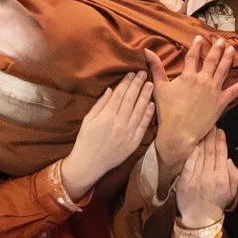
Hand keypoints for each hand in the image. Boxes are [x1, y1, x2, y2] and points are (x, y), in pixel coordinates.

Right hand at [56, 73, 155, 199]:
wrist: (90, 164)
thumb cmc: (86, 140)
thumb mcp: (88, 120)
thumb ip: (100, 104)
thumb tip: (110, 90)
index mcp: (106, 116)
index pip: (119, 95)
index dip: (127, 82)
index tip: (132, 73)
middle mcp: (119, 122)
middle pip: (131, 99)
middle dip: (138, 84)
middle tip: (143, 73)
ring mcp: (128, 133)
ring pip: (140, 110)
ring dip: (145, 96)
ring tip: (150, 84)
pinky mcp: (134, 142)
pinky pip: (143, 125)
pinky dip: (148, 114)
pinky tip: (152, 104)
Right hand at [147, 38, 237, 170]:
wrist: (179, 133)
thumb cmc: (167, 112)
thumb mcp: (159, 88)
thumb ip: (156, 68)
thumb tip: (147, 51)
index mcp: (188, 76)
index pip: (193, 57)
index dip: (196, 46)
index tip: (199, 38)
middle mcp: (203, 80)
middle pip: (211, 61)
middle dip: (216, 49)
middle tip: (221, 40)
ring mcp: (213, 91)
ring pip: (223, 71)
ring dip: (228, 59)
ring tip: (232, 50)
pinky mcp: (221, 103)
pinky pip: (234, 91)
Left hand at [175, 129, 237, 225]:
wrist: (200, 219)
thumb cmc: (217, 202)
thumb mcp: (233, 191)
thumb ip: (235, 175)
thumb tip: (230, 159)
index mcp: (222, 178)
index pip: (222, 154)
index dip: (221, 141)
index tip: (220, 131)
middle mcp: (210, 176)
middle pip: (210, 151)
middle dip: (211, 137)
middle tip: (211, 125)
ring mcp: (196, 178)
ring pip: (200, 154)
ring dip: (202, 141)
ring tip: (203, 130)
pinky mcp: (185, 180)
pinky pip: (189, 162)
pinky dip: (191, 152)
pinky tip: (193, 143)